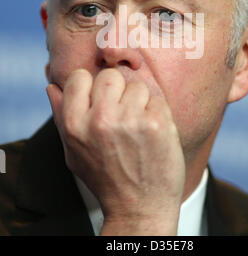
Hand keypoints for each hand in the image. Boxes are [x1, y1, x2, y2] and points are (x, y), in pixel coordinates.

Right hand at [46, 68, 185, 234]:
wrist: (139, 208)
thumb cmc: (105, 178)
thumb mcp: (73, 152)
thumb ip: (61, 116)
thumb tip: (52, 86)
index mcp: (75, 125)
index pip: (79, 76)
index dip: (90, 86)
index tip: (99, 100)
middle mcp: (100, 120)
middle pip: (110, 76)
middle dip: (117, 91)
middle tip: (121, 114)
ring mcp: (130, 120)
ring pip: (137, 85)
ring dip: (139, 102)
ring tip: (137, 127)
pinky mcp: (157, 123)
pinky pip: (157, 99)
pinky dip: (157, 113)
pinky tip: (152, 133)